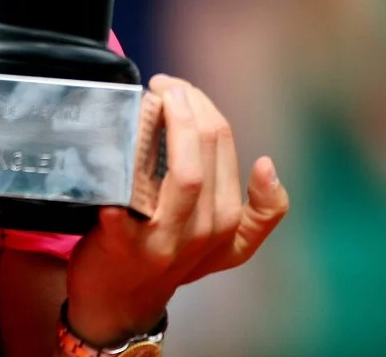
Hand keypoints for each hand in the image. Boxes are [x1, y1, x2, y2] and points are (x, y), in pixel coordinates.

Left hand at [63, 74, 289, 344]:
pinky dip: (124, 180)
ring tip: (148, 99)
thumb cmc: (169, 256)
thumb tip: (270, 165)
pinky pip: (129, 209)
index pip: (225, 141)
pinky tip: (116, 148)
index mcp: (230, 221)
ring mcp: (168, 241)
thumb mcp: (228, 243)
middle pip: (208, 148)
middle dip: (184, 103)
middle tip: (159, 83)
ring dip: (169, 127)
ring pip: (187, 175)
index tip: (179, 89)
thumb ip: (260, 214)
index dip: (202, 105)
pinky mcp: (126, 248)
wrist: (119, 302)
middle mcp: (207, 231)